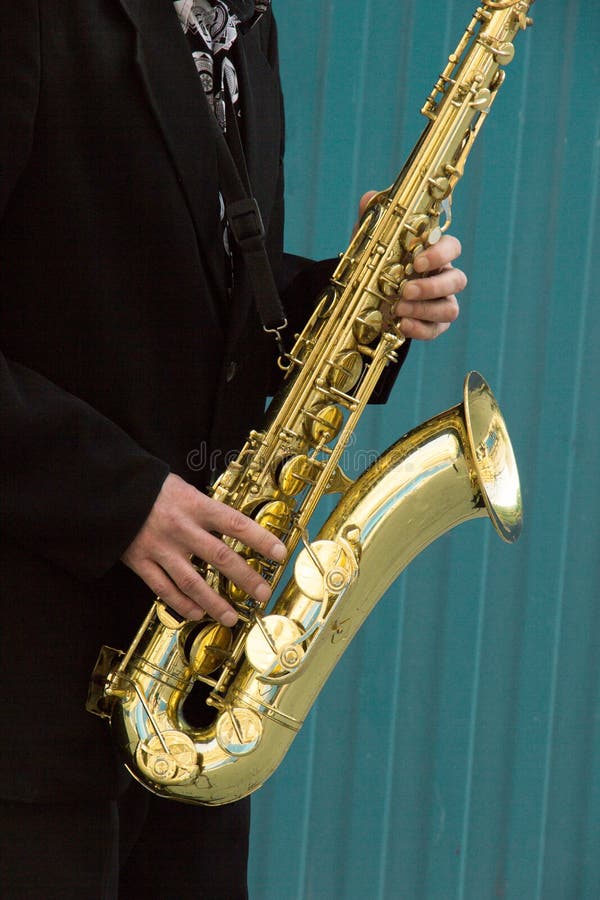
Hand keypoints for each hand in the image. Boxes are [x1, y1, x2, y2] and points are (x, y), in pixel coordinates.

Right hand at [121, 473, 286, 624]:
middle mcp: (181, 528)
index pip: (236, 523)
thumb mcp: (185, 489)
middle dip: (246, 578)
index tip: (281, 553)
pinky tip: (196, 614)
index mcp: (195, 506)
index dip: (261, 539)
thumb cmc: (153, 489)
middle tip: (264, 594)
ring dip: (214, 602)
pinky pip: (163, 589)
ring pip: (192, 582)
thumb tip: (235, 528)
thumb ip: (207, 510)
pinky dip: (181, 605)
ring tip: (231, 617)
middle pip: (220, 557)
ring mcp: (160, 548)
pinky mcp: (140, 562)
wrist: (109, 491)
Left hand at [358, 192, 465, 340]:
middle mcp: (443, 277)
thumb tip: (369, 197)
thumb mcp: (371, 242)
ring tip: (398, 308)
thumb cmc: (378, 265)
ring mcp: (441, 303)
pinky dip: (420, 329)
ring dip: (425, 309)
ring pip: (450, 308)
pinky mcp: (433, 325)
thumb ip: (373, 220)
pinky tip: (402, 325)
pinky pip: (436, 329)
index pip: (452, 248)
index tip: (417, 261)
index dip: (440, 254)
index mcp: (433, 254)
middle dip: (432, 286)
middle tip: (405, 290)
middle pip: (457, 280)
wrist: (366, 297)